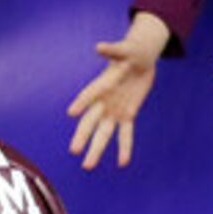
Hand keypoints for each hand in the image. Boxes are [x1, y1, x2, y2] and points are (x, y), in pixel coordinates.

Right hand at [66, 13, 170, 169]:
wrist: (141, 58)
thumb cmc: (131, 51)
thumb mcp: (125, 49)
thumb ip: (113, 50)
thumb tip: (100, 47)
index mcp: (102, 84)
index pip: (90, 94)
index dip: (82, 102)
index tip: (71, 113)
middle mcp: (104, 100)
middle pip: (91, 120)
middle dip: (83, 135)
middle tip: (74, 150)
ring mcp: (115, 110)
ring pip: (104, 133)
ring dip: (96, 149)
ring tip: (88, 166)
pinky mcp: (127, 115)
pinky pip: (125, 134)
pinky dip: (124, 148)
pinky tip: (122, 163)